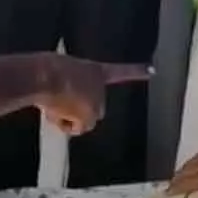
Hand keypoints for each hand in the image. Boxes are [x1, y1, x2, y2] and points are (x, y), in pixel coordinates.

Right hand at [29, 53, 151, 135]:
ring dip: (69, 117)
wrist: (44, 76)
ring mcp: (97, 101)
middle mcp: (101, 86)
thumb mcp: (59, 74)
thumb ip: (68, 86)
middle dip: (78, 110)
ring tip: (53, 102)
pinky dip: (64, 125)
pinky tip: (54, 111)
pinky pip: (75, 128)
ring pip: (82, 120)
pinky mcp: (90, 116)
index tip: (153, 70)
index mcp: (96, 69)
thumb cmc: (45, 71)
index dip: (136, 71)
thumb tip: (56, 104)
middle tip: (58, 101)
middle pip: (93, 108)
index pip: (120, 71)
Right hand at [166, 142, 197, 197]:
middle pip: (181, 173)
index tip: (166, 195)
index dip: (173, 190)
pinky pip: (194, 159)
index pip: (182, 184)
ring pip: (187, 165)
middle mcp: (197, 165)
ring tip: (179, 177)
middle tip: (171, 187)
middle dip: (175, 180)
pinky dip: (190, 164)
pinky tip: (194, 165)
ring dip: (181, 172)